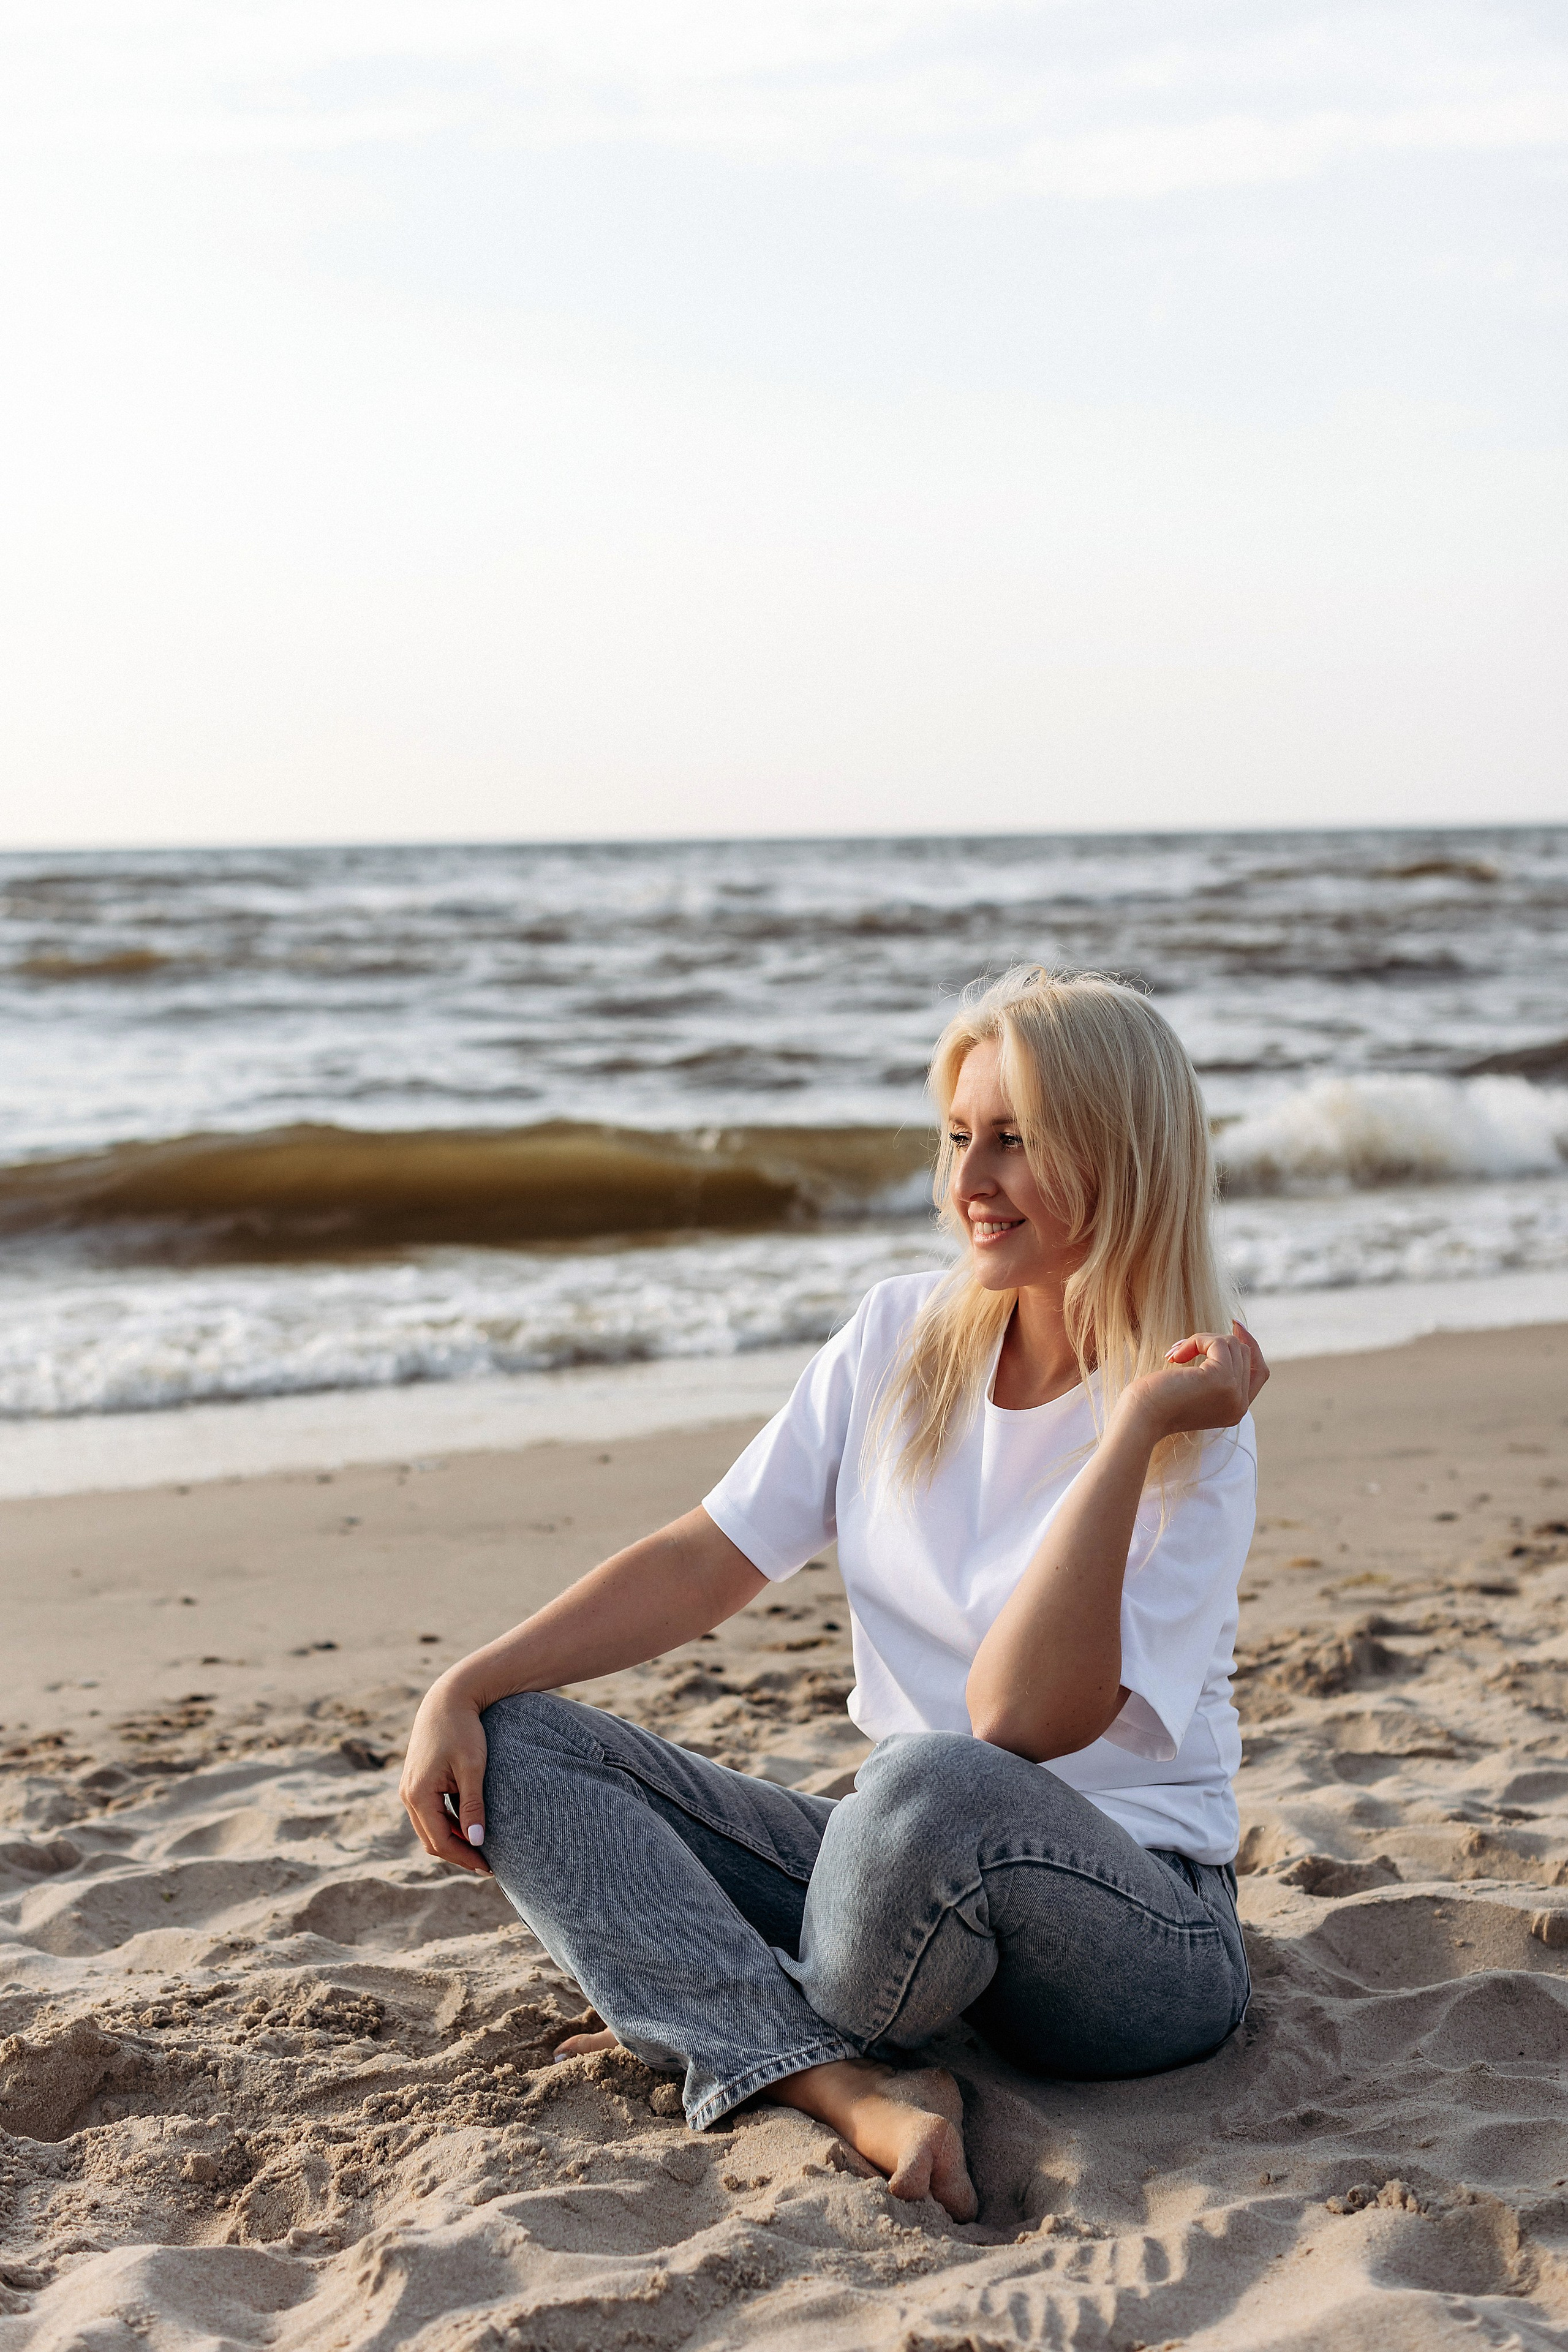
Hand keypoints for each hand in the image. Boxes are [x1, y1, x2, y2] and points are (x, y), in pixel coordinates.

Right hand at [399, 1674, 492, 1874]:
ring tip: (480, 1850)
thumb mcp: (473, 1768)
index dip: (464, 1858)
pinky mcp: (416, 1782)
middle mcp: (407, 1795)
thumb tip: (476, 1843)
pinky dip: (447, 1825)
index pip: (440, 1842)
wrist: (448, 1698)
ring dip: (452, 1841)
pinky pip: (429, 1814)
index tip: (488, 1867)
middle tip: (487, 1865)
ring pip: (429, 1828)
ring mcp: (409, 1789)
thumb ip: (472, 1806)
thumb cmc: (464, 1730)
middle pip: (431, 1840)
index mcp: (418, 1794)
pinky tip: (468, 1827)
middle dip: (458, 1854)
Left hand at [1122, 1321, 1268, 1441]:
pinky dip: (1196, 1340)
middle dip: (1213, 1342)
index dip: (1251, 1347)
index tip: (1236, 1326)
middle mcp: (1240, 1406)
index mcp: (1235, 1411)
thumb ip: (1214, 1375)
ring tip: (1175, 1354)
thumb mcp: (1193, 1390)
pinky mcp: (1222, 1380)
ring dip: (1201, 1340)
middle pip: (1244, 1353)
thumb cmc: (1155, 1402)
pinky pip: (1218, 1342)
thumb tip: (1229, 1339)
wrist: (1139, 1418)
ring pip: (1232, 1344)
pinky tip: (1175, 1357)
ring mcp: (1234, 1394)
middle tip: (1180, 1347)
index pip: (1259, 1373)